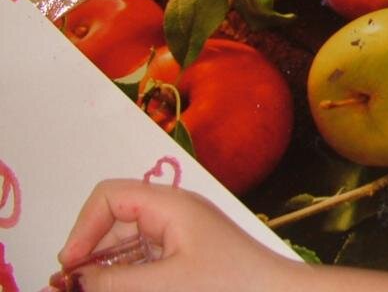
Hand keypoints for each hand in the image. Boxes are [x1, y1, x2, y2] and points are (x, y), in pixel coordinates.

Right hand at [56, 180, 301, 291]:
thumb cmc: (230, 285)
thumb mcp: (163, 284)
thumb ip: (111, 283)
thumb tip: (67, 282)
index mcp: (170, 205)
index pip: (109, 195)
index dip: (82, 227)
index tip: (69, 268)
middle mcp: (174, 212)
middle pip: (115, 220)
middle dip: (92, 253)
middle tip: (78, 289)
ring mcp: (182, 233)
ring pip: (128, 244)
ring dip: (109, 269)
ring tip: (100, 288)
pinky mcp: (188, 256)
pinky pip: (146, 259)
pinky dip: (130, 275)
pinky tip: (126, 287)